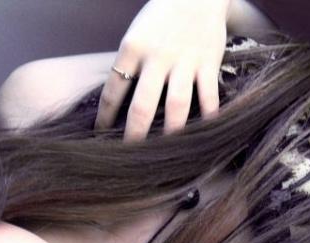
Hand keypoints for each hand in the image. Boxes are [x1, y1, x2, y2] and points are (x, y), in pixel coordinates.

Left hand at [95, 0, 230, 141]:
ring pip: (177, 105)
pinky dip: (208, 118)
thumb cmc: (160, 17)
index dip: (104, 118)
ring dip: (171, 134)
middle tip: (130, 158)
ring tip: (166, 154)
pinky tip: (203, 135)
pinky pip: (209, 96)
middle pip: (143, 106)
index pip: (113, 92)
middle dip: (135, 135)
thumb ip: (129, 66)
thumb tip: (118, 104)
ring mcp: (184, 61)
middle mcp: (157, 57)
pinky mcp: (208, 62)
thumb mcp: (136, 35)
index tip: (100, 136)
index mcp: (132, 48)